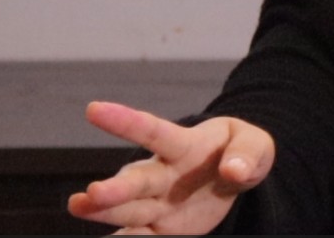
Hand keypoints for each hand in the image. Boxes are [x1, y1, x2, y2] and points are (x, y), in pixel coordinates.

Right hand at [67, 101, 274, 234]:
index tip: (94, 109)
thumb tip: (234, 170)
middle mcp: (164, 174)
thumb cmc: (240, 152)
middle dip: (115, 188)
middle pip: (137, 179)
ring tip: (79, 206)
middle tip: (92, 193)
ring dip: (105, 211)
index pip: (153, 131)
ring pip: (129, 208)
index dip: (125, 121)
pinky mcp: (161, 226)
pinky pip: (139, 235)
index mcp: (184, 145)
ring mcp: (159, 201)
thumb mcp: (254, 144)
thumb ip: (246, 153)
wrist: (236, 175)